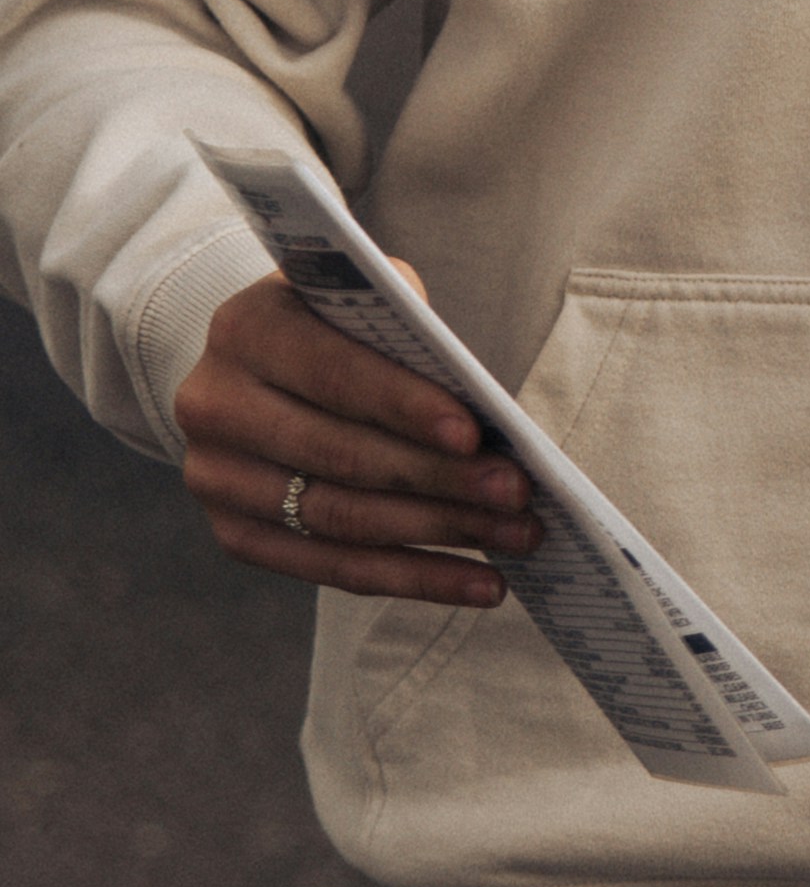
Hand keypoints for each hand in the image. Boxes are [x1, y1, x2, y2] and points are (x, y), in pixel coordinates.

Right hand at [175, 275, 539, 609]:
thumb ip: (410, 336)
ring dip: (439, 535)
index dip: (405, 407)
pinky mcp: (233, 533)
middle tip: (518, 495)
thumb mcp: (367, 303)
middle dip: (440, 479)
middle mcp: (214, 406)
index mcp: (246, 330)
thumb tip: (485, 415)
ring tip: (515, 538)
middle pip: (341, 457)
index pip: (335, 375)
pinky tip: (479, 584)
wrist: (259, 366)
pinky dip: (414, 579)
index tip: (474, 434)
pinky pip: (333, 568)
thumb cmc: (338, 327)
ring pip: (341, 520)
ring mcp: (215, 478)